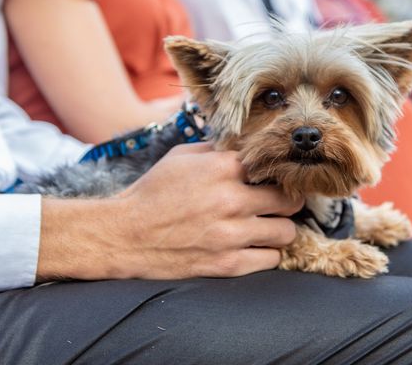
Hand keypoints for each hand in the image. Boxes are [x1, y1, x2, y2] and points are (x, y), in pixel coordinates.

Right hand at [37, 144, 302, 281]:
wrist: (123, 235)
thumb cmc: (153, 192)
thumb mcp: (181, 156)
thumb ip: (218, 150)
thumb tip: (246, 147)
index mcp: (221, 168)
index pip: (272, 166)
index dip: (276, 172)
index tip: (277, 177)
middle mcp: (231, 200)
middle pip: (289, 200)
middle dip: (288, 200)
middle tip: (281, 203)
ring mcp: (231, 234)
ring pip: (286, 232)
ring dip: (280, 229)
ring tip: (269, 226)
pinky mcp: (227, 264)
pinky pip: (271, 260)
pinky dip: (267, 253)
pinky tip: (256, 246)